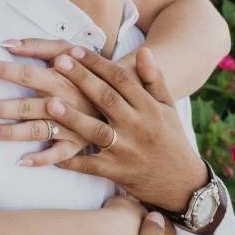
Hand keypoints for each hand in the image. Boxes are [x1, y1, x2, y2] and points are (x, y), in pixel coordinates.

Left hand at [0, 41, 140, 166]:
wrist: (153, 115)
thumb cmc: (116, 80)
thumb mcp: (86, 54)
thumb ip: (46, 46)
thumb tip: (9, 41)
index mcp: (71, 79)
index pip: (33, 71)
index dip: (7, 67)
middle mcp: (72, 103)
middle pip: (31, 105)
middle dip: (2, 106)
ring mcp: (78, 128)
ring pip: (40, 131)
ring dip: (12, 133)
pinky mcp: (86, 148)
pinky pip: (63, 156)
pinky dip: (44, 159)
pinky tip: (22, 162)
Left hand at [48, 46, 207, 212]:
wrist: (184, 184)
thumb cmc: (172, 139)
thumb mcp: (168, 107)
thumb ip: (155, 80)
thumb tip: (143, 51)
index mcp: (149, 107)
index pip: (120, 79)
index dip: (97, 63)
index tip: (75, 50)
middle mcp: (137, 126)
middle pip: (106, 98)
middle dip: (81, 79)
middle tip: (59, 61)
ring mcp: (125, 151)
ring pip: (96, 131)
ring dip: (73, 117)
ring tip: (51, 102)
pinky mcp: (116, 172)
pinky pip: (90, 165)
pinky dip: (70, 160)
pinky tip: (51, 150)